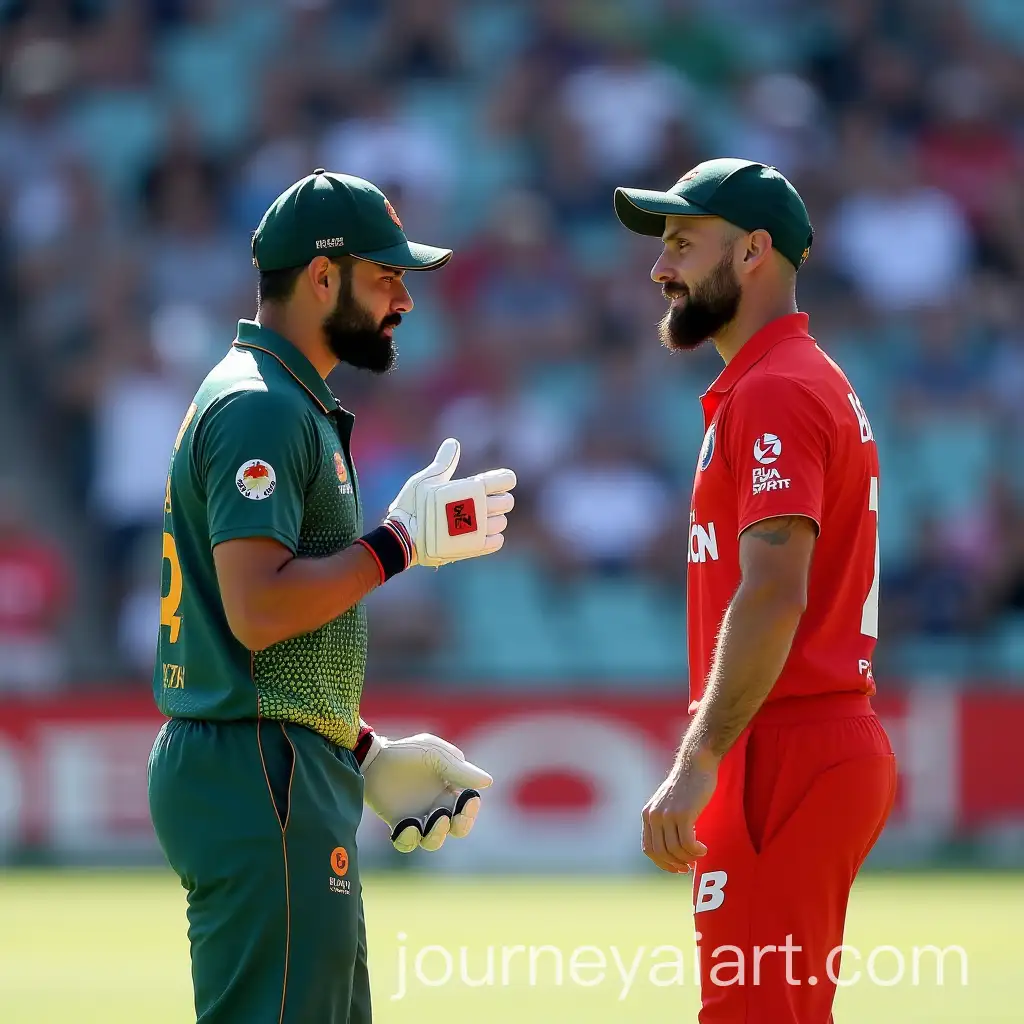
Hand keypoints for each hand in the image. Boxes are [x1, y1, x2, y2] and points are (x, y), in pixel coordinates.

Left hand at [361, 732, 492, 852]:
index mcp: (449, 789)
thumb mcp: (435, 755)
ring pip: (434, 840)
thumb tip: (488, 782)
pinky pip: (407, 843)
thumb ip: (459, 770)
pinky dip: (409, 839)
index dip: (471, 808)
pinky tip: (407, 825)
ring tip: (433, 820)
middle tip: (450, 817)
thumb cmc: (407, 752)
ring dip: (437, 835)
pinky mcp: (398, 824)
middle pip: (457, 828)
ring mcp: (417, 817)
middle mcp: (436, 806)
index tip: (469, 799)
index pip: (468, 807)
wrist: (373, 756)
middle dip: (461, 826)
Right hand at [385, 438, 515, 567]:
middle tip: (482, 502)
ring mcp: (480, 529)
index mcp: (472, 488)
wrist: (404, 538)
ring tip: (476, 519)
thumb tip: (453, 443)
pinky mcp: (476, 547)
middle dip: (499, 500)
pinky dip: (491, 537)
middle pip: (507, 502)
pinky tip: (478, 533)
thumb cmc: (413, 506)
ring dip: (493, 520)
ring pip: (502, 522)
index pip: (506, 480)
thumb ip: (444, 462)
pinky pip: (497, 541)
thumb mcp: (426, 479)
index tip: (496, 483)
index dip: (504, 480)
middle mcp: (481, 508)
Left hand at [641, 750, 716, 872]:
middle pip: (660, 853)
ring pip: (674, 850)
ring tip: (699, 855)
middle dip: (675, 864)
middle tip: (688, 867)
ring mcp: (668, 814)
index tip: (676, 867)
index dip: (662, 863)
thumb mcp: (667, 803)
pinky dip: (695, 851)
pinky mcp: (683, 813)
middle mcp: (654, 815)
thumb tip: (672, 847)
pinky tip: (703, 849)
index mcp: (647, 814)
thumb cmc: (686, 785)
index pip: (648, 849)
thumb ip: (665, 821)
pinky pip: (687, 843)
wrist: (695, 764)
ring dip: (688, 858)